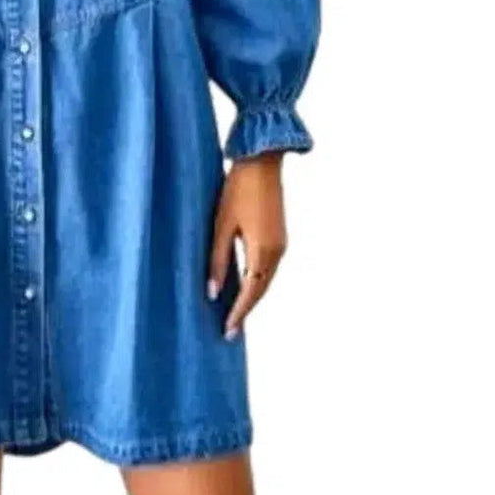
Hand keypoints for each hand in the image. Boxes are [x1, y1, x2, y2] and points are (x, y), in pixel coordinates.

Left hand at [207, 151, 287, 339]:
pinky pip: (268, 266)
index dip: (239, 313)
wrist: (262, 162)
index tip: (228, 332)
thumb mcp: (221, 224)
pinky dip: (257, 280)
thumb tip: (213, 292)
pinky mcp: (279, 235)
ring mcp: (281, 243)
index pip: (251, 292)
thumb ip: (217, 259)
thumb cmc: (237, 189)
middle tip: (230, 330)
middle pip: (262, 289)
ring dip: (252, 296)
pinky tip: (244, 284)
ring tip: (235, 313)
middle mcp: (277, 251)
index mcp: (263, 251)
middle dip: (246, 310)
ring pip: (266, 279)